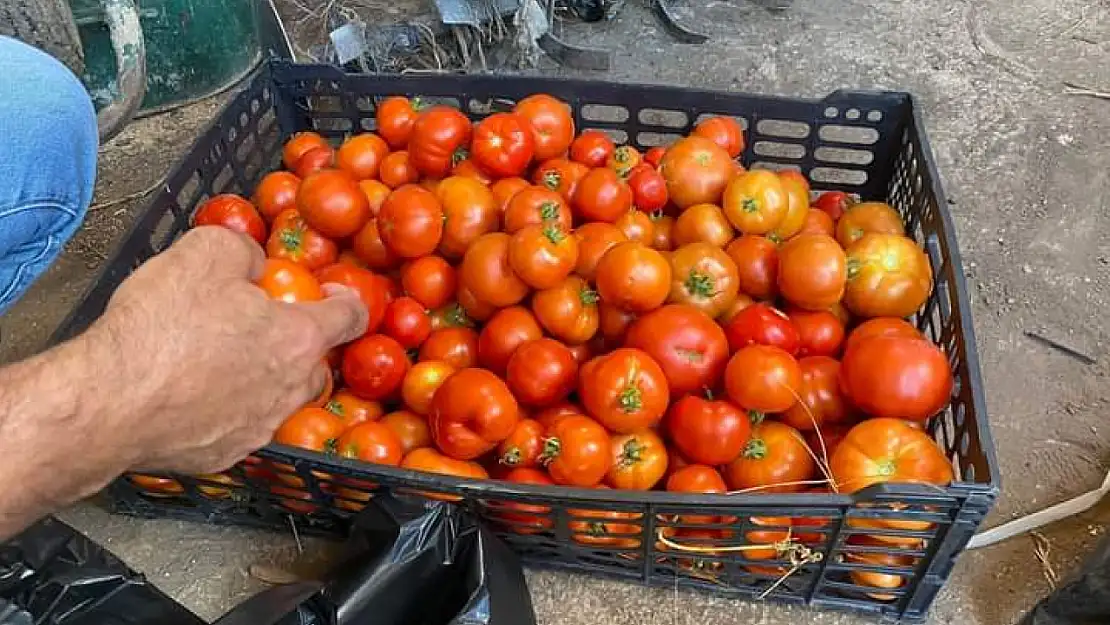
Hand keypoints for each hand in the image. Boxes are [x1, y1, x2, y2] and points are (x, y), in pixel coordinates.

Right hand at [91, 226, 366, 472]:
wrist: (108, 403)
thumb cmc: (161, 326)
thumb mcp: (205, 253)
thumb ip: (244, 251)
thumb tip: (253, 264)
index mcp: (297, 339)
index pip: (349, 318)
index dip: (346, 302)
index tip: (335, 297)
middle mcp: (289, 389)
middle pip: (316, 365)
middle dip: (302, 346)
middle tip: (268, 328)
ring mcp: (259, 428)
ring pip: (280, 400)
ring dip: (266, 380)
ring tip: (227, 362)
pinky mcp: (225, 454)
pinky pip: (239, 426)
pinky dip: (228, 411)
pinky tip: (195, 396)